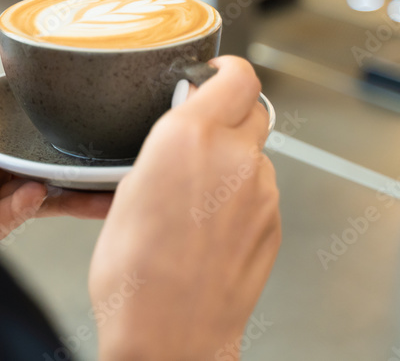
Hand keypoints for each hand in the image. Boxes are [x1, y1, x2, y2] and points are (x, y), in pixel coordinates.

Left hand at [0, 41, 112, 244]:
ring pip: (45, 189)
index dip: (58, 116)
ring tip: (105, 181)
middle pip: (47, 158)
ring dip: (74, 187)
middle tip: (117, 150)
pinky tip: (35, 191)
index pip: (29, 121)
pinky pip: (17, 213)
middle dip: (81, 158)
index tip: (91, 108)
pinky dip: (28, 203)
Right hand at [89, 56, 280, 360]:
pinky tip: (206, 223)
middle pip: (253, 109)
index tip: (213, 70)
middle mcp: (235, 157)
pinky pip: (258, 191)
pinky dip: (238, 196)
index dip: (226, 68)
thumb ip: (165, 146)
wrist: (168, 332)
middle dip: (229, 111)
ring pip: (255, 153)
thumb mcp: (127, 188)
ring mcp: (260, 192)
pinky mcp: (272, 224)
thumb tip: (179, 132)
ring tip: (193, 193)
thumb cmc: (134, 272)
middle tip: (200, 129)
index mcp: (190, 136)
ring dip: (232, 159)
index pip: (237, 75)